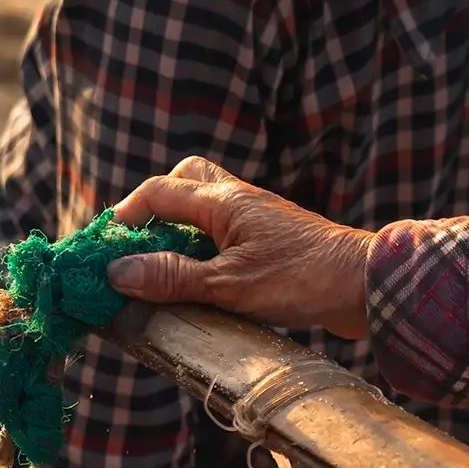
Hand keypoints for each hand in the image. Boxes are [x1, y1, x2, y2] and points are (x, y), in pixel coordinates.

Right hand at [107, 157, 373, 339]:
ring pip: (204, 207)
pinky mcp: (270, 241)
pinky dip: (201, 248)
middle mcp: (238, 201)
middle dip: (153, 208)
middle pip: (184, 181)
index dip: (124, 217)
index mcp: (224, 202)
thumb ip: (173, 278)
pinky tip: (199, 279)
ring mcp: (256, 219)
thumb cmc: (301, 280)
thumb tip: (117, 274)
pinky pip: (222, 231)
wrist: (366, 286)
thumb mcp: (228, 285)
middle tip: (138, 246)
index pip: (158, 193)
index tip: (102, 250)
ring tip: (162, 268)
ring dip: (178, 231)